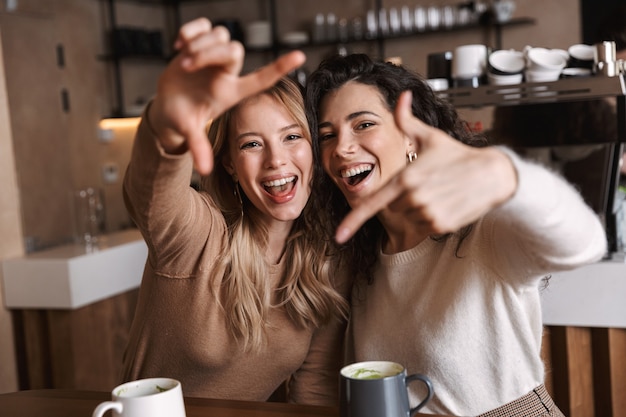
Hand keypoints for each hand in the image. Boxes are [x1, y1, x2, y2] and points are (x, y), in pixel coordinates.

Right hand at [148, 18, 305, 173]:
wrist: (167, 106)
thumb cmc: (183, 118)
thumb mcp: (191, 132)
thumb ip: (199, 147)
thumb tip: (204, 171)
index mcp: (231, 91)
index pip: (261, 78)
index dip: (280, 67)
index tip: (300, 57)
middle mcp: (226, 73)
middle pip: (234, 50)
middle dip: (209, 53)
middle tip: (186, 65)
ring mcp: (214, 57)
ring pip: (219, 35)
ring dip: (198, 44)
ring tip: (182, 60)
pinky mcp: (199, 44)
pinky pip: (203, 25)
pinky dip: (190, 30)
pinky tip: (178, 44)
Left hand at [335, 91, 517, 243]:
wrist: (492, 174)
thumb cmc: (458, 155)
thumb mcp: (430, 136)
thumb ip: (407, 120)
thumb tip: (401, 97)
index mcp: (405, 177)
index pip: (373, 202)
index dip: (353, 221)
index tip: (340, 236)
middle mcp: (414, 197)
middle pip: (393, 209)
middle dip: (404, 199)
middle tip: (426, 185)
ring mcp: (428, 212)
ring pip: (409, 219)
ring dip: (417, 210)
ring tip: (437, 193)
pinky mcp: (441, 225)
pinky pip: (425, 227)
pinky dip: (431, 218)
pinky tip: (445, 203)